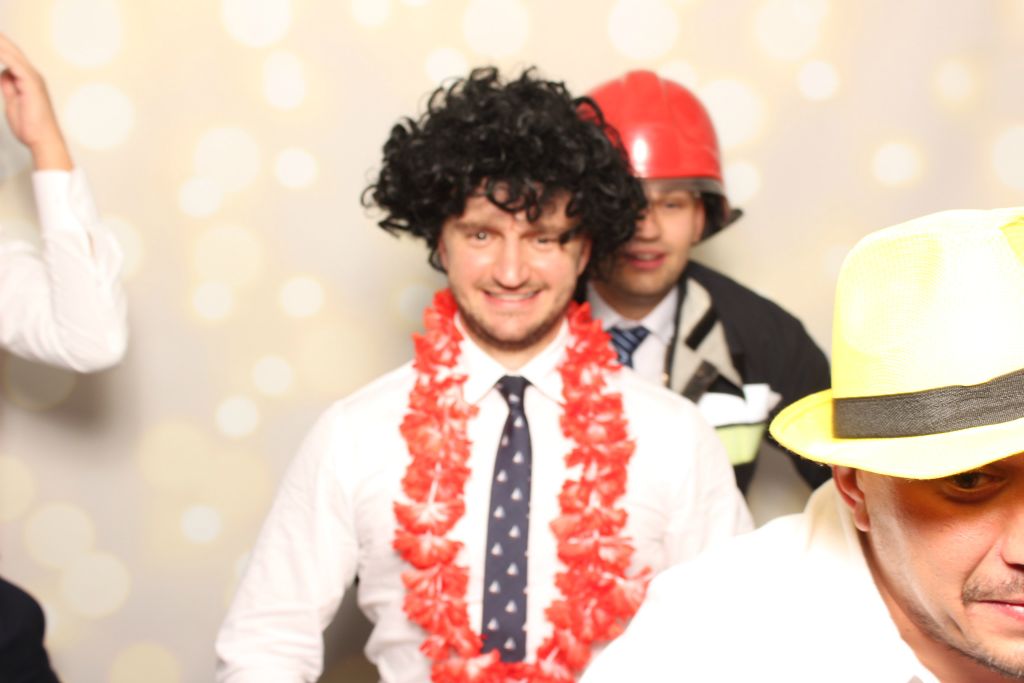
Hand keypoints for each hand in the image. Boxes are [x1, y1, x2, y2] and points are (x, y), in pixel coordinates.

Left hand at [0, 34, 71, 169]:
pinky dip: (3, 55)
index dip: (0, 46)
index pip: (11, 56)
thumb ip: (8, 86)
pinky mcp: (31, 84)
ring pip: (11, 53)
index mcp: (29, 80)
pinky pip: (14, 63)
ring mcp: (33, 79)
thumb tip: (4, 74)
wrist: (44, 141)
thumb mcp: (13, 102)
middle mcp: (32, 76)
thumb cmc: (31, 127)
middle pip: (12, 50)